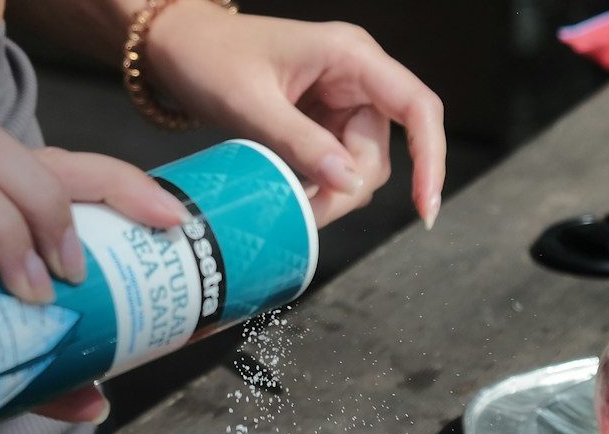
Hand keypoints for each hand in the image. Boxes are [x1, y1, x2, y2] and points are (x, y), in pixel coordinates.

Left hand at [144, 3, 445, 228]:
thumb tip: (348, 182)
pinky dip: (316, 185)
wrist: (178, 47)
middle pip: (382, 150)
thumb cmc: (209, 59)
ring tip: (286, 196)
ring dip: (329, 191)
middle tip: (304, 211)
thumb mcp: (250, 104)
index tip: (424, 207)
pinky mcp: (321, 120)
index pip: (417, 107)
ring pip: (358, 165)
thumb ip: (299, 143)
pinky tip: (288, 188)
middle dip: (348, 188)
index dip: (431, 158)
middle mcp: (356, 76)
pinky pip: (335, 164)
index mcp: (351, 56)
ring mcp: (340, 99)